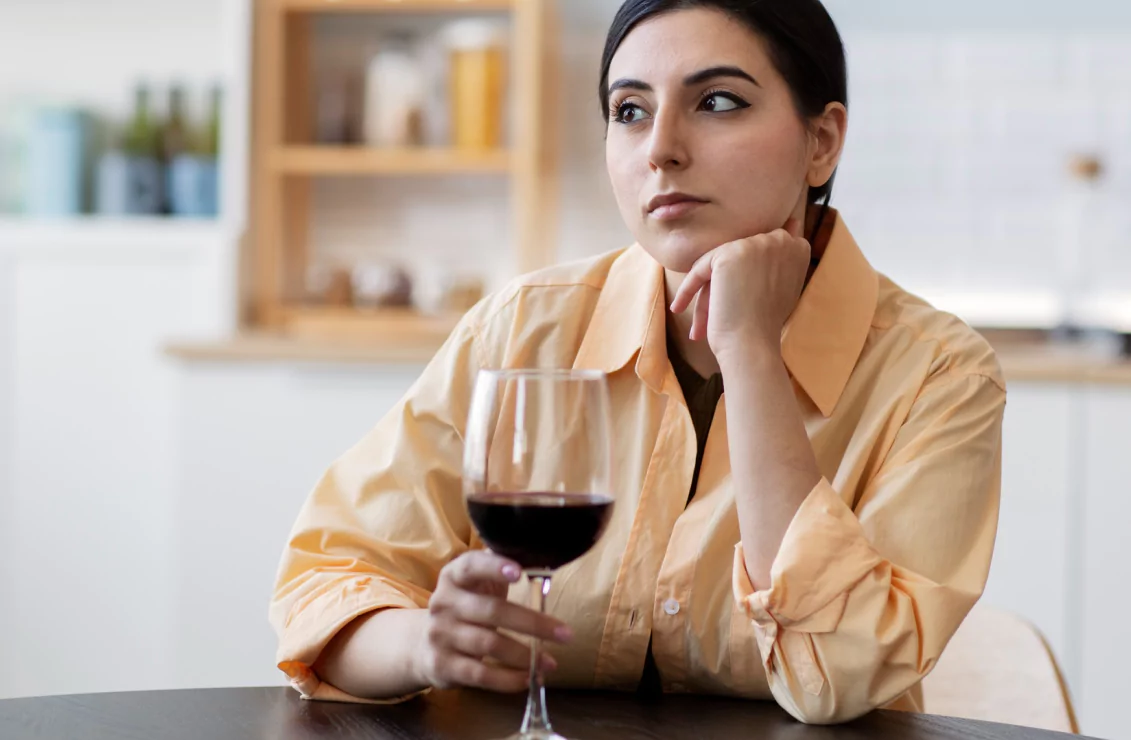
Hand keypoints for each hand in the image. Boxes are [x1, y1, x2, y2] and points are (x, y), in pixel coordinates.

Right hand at [413, 551, 572, 692]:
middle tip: (565, 634)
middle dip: (532, 623)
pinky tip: (529, 679)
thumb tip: (539, 554)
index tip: (520, 573)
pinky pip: (480, 674)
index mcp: (454, 576)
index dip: (495, 567)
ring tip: (551, 663)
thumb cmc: (468, 604)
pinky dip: (508, 679)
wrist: (424, 640)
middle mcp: (443, 602)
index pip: (472, 566)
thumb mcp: (479, 582)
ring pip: (488, 644)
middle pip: (491, 611)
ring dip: (525, 656)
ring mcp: (440, 635)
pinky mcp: (442, 665)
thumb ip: (501, 567)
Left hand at [669, 218, 810, 361]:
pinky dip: (687, 290)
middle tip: (715, 314)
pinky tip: (677, 309)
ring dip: (705, 294)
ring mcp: (755, 244)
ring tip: (698, 321)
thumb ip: (781, 258)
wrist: (753, 344)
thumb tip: (790, 223)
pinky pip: (700, 269)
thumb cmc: (766, 324)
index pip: (761, 248)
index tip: (740, 293)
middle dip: (722, 284)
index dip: (748, 271)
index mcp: (798, 247)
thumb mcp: (784, 285)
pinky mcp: (729, 253)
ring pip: (718, 263)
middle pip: (738, 256)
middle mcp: (780, 240)